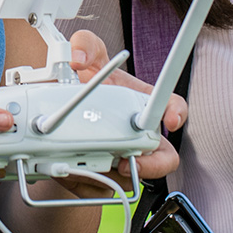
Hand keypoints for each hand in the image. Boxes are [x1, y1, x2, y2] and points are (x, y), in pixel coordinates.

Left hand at [66, 28, 187, 182]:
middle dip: (151, 165)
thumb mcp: (86, 58)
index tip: (170, 120)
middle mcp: (139, 136)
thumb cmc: (85, 85)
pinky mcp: (103, 178)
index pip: (172, 108)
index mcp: (142, 105)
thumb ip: (86, 45)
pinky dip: (84, 182)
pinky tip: (71, 170)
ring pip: (130, 178)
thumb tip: (80, 57)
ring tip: (89, 164)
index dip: (176, 113)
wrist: (56, 111)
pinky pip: (100, 188)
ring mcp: (124, 158)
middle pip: (164, 158)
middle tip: (129, 161)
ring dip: (111, 175)